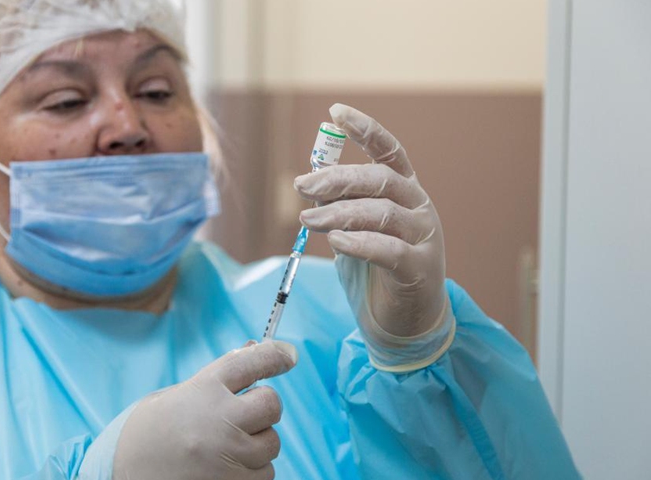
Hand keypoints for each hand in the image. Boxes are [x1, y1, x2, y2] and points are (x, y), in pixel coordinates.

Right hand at [112, 340, 297, 479]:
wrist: (124, 471)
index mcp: (204, 389)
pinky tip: (224, 467)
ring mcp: (228, 455)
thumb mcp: (179, 395)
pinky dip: (251, 471)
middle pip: (271, 404)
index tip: (287, 355)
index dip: (274, 356)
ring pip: (271, 444)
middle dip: (264, 407)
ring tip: (223, 446)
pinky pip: (265, 474)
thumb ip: (220, 379)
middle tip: (245, 413)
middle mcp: (220, 419)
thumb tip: (258, 349)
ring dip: (256, 445)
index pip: (252, 362)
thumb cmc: (153, 430)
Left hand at [295, 104, 452, 370]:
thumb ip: (339, 205)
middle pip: (380, 180)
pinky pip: (390, 250)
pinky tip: (335, 242)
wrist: (404, 323)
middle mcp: (418, 207)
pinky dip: (360, 243)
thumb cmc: (376, 272)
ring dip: (340, 213)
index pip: (389, 151)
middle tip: (301, 186)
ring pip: (382, 213)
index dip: (365, 129)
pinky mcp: (421, 269)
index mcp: (404, 192)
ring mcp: (424, 237)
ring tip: (306, 220)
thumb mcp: (353, 231)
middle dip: (338, 179)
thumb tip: (310, 179)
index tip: (335, 112)